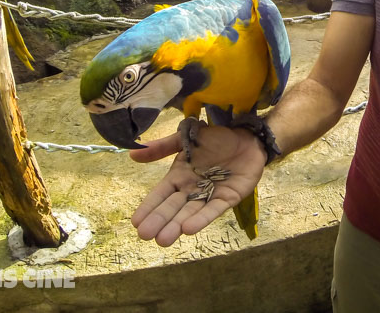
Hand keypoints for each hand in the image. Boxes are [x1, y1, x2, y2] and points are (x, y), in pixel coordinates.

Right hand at [130, 124, 265, 245]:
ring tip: (163, 240)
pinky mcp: (227, 199)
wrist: (247, 138)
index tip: (136, 222)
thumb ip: (163, 146)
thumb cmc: (216, 139)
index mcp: (179, 176)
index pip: (160, 194)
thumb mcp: (186, 138)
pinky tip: (189, 230)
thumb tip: (133, 153)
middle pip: (173, 207)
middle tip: (146, 235)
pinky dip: (202, 219)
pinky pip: (213, 210)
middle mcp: (191, 189)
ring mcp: (209, 196)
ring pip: (190, 213)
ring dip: (176, 225)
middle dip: (160, 220)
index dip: (149, 207)